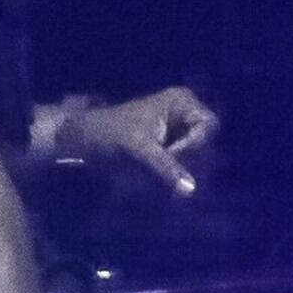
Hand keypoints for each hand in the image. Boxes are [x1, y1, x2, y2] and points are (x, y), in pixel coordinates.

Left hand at [45, 87, 219, 196]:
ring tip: (153, 172)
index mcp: (182, 101)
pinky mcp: (173, 150)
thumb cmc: (110, 134)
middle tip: (158, 166)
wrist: (85, 140)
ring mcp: (181, 132)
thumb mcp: (138, 148)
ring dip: (178, 171)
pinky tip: (158, 179)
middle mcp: (187, 114)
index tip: (170, 155)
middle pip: (205, 145)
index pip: (207, 128)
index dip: (193, 145)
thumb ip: (165, 166)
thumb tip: (191, 190)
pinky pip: (184, 166)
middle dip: (186, 160)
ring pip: (197, 159)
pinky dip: (173, 175)